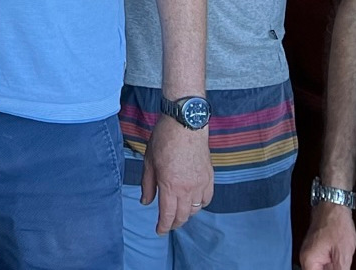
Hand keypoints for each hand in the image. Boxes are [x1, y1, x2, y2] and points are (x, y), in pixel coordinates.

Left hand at [140, 118, 213, 233]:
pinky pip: (207, 199)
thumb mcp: (149, 162)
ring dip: (187, 214)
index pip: (168, 215)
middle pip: (183, 215)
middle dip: (174, 223)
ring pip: (195, 209)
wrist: (185, 124)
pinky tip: (194, 202)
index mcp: (170, 186)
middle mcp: (188, 189)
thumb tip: (146, 202)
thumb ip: (148, 185)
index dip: (163, 226)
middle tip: (168, 225)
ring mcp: (201, 184)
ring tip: (179, 213)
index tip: (159, 230)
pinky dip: (200, 204)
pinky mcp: (209, 177)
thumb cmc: (164, 140)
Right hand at [298, 199, 355, 269]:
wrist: (333, 205)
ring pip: (322, 268)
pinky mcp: (316, 248)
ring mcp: (311, 252)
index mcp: (308, 261)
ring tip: (340, 257)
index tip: (338, 267)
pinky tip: (341, 258)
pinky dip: (333, 263)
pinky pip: (323, 262)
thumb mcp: (343, 255)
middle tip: (341, 262)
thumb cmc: (336, 223)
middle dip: (331, 268)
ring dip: (333, 267)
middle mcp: (306, 257)